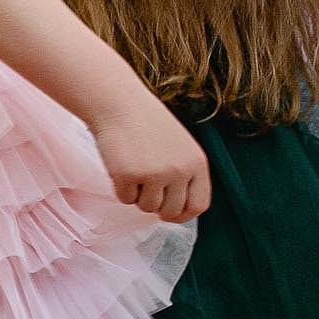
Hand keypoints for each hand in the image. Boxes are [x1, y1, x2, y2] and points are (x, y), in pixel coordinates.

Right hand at [90, 96, 210, 223]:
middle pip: (171, 210)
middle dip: (156, 207)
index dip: (183, 214)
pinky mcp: (128, 175)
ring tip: (133, 171)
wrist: (120, 104)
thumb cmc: (147, 124)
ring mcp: (154, 173)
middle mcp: (180, 171)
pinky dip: (120, 188)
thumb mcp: (180, 147)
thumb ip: (184, 174)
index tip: (169, 214)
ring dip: (137, 196)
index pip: (199, 205)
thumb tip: (174, 209)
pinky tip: (120, 167)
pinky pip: (125, 199)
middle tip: (145, 191)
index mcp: (197, 163)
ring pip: (146, 207)